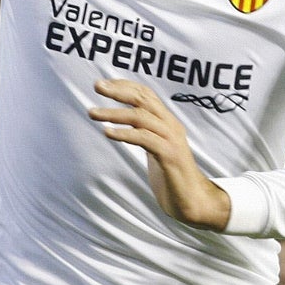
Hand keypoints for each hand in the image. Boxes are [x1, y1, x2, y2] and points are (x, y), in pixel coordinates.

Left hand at [90, 78, 230, 230]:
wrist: (192, 201)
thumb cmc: (171, 176)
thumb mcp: (155, 149)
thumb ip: (144, 133)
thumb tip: (125, 123)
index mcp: (167, 122)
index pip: (146, 94)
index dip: (125, 85)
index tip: (104, 83)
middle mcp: (171, 126)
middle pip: (144, 99)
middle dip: (118, 91)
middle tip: (97, 86)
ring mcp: (171, 140)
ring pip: (141, 117)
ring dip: (114, 113)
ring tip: (92, 113)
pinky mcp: (169, 156)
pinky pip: (144, 138)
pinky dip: (125, 133)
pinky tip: (108, 133)